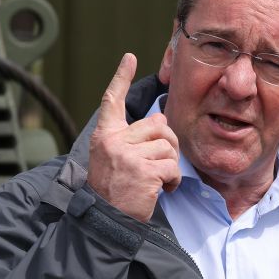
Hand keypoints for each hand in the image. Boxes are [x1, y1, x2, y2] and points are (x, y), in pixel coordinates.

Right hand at [86, 53, 181, 221]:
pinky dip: (173, 180)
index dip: (121, 78)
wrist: (106, 221)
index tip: (129, 57)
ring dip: (170, 165)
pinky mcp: (144, 172)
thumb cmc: (115, 190)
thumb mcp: (115, 159)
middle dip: (168, 143)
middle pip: (158, 125)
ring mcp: (128, 156)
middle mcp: (114, 142)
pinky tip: (163, 189)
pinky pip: (172, 166)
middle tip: (160, 164)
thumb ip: (133, 138)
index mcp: (105, 136)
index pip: (112, 101)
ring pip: (168, 146)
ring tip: (158, 180)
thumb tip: (160, 118)